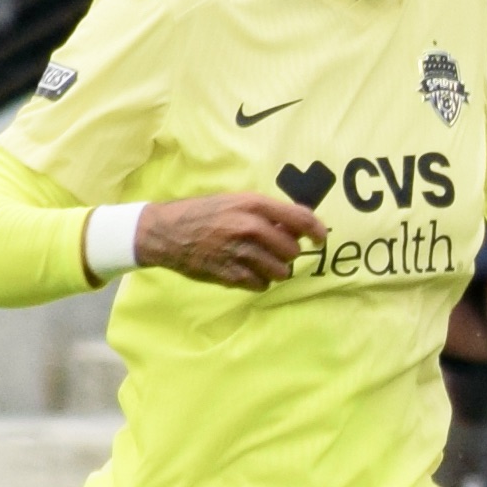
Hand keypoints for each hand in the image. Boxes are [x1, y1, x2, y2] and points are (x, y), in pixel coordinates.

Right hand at [132, 193, 323, 290]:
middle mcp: (250, 228)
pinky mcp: (230, 275)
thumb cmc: (203, 213)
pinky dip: (257, 280)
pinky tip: (244, 270)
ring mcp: (240, 253)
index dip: (317, 232)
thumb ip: (266, 213)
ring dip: (274, 269)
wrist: (166, 232)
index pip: (301, 219)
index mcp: (253, 205)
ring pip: (281, 271)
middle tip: (272, 249)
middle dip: (286, 253)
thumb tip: (299, 228)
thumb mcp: (235, 202)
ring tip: (257, 261)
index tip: (320, 239)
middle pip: (292, 251)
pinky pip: (261, 284)